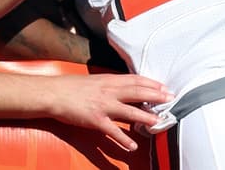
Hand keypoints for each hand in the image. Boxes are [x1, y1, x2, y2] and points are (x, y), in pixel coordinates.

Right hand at [48, 72, 170, 151]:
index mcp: (109, 80)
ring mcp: (103, 106)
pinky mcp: (95, 120)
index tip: (165, 86)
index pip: (136, 80)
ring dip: (145, 117)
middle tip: (171, 99)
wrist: (53, 93)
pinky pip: (112, 131)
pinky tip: (132, 146)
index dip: (152, 83)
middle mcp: (109, 91)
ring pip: (129, 112)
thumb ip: (109, 84)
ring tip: (158, 121)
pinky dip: (123, 139)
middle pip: (137, 93)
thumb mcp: (94, 80)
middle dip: (156, 96)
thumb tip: (123, 87)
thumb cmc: (71, 87)